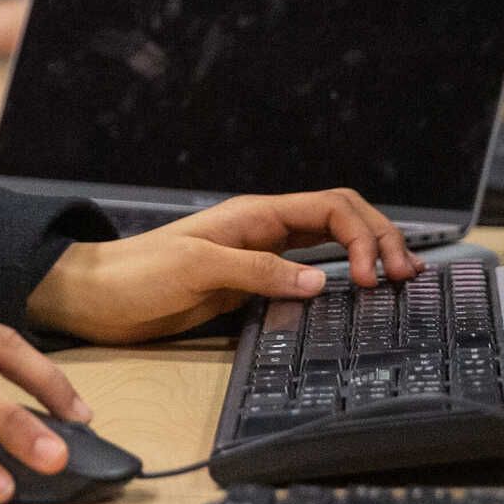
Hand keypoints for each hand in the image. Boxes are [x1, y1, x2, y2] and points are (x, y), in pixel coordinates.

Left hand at [24, 190, 423, 343]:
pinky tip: (355, 294)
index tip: (370, 277)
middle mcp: (265, 229)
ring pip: (330, 241)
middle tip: (405, 275)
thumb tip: (319, 283)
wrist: (97, 297)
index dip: (362, 235)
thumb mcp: (198, 269)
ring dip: (366, 253)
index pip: (331, 206)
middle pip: (341, 217)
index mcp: (257, 214)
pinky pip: (308, 271)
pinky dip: (339, 276)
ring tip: (399, 278)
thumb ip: (259, 271)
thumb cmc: (138, 275)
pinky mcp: (251, 283)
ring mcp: (261, 255)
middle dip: (379, 239)